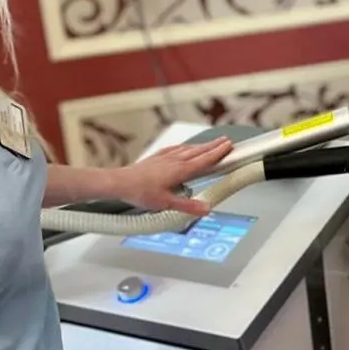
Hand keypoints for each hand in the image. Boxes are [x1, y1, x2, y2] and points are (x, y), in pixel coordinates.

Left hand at [115, 138, 232, 215]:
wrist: (119, 183)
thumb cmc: (139, 192)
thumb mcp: (166, 203)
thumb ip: (188, 206)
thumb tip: (206, 208)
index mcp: (180, 170)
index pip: (204, 160)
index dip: (218, 153)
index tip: (229, 146)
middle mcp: (174, 161)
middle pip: (198, 151)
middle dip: (213, 145)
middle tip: (225, 140)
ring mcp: (164, 157)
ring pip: (187, 149)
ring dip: (201, 146)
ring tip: (209, 143)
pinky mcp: (156, 158)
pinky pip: (175, 149)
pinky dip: (184, 147)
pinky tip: (183, 147)